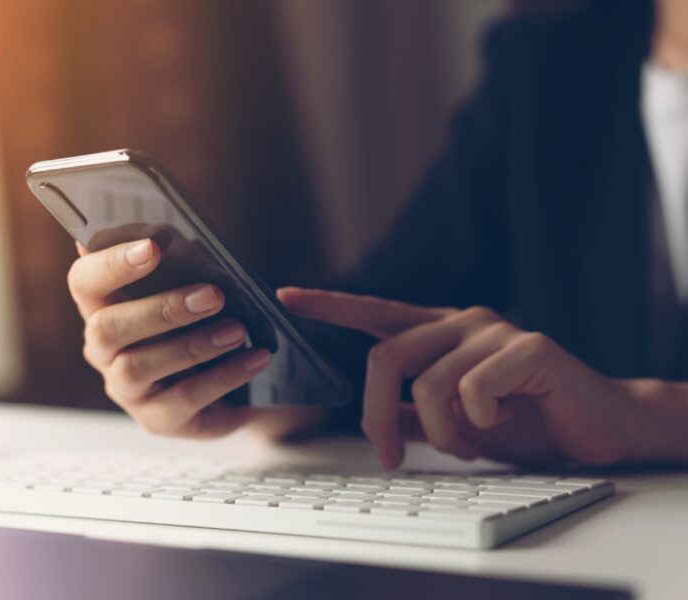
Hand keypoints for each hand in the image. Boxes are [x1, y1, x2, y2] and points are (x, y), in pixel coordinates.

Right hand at [68, 239, 314, 438]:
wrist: (239, 379)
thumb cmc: (206, 318)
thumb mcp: (197, 282)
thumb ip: (181, 260)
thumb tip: (166, 235)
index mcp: (103, 306)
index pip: (85, 281)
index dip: (112, 263)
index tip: (153, 246)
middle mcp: (103, 349)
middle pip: (107, 328)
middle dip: (161, 309)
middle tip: (213, 295)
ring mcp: (126, 388)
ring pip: (139, 366)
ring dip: (193, 344)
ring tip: (238, 329)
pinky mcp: (156, 419)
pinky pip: (184, 398)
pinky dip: (224, 375)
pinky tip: (255, 357)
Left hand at [279, 287, 647, 466]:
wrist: (593, 426)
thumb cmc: (521, 419)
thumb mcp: (454, 419)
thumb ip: (415, 410)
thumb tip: (377, 415)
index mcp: (439, 332)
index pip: (375, 312)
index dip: (330, 305)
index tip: (286, 297)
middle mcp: (461, 321)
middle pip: (387, 358)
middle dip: (377, 415)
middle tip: (391, 454)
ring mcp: (494, 330)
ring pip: (429, 382)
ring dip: (443, 432)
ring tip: (470, 443)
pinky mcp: (528, 346)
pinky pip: (475, 388)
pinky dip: (482, 422)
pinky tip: (507, 420)